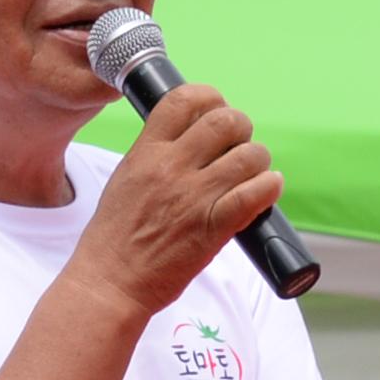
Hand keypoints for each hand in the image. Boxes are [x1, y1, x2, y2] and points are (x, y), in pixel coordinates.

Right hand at [68, 83, 280, 318]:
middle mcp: (171, 168)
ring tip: (252, 173)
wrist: (110, 282)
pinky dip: (269, 187)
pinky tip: (266, 189)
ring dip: (258, 161)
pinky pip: (255, 194)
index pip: (183, 100)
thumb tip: (188, 137)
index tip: (216, 110)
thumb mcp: (125, 179)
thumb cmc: (114, 237)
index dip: (209, 98)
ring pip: (249, 155)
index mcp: (146, 152)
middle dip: (240, 128)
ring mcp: (193, 198)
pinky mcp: (213, 228)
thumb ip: (154, 154)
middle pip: (225, 121)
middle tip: (238, 146)